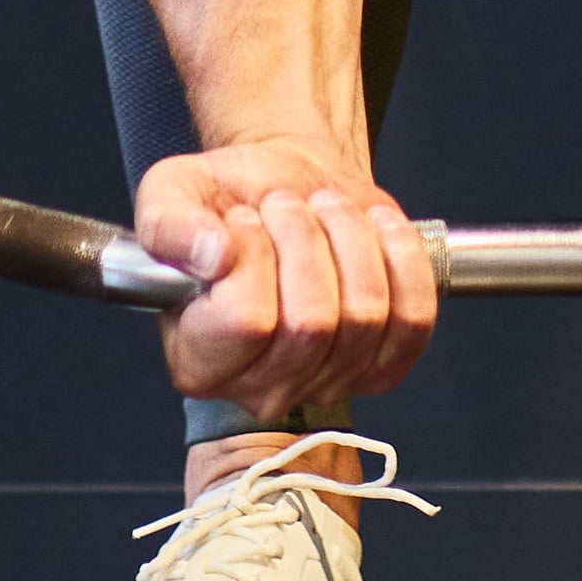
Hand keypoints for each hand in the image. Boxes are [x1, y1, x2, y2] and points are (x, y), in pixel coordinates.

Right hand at [131, 138, 439, 424]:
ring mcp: (327, 384)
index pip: (245, 322)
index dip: (253, 254)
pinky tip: (373, 227)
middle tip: (286, 205)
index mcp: (198, 362)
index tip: (241, 220)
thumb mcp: (171, 192)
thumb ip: (168, 222)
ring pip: (364, 315)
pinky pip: (412, 318)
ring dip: (349, 237)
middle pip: (312, 322)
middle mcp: (260, 390)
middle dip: (305, 237)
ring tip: (323, 210)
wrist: (284, 190)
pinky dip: (401, 258)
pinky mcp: (382, 366)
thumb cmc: (226, 201)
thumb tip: (211, 253)